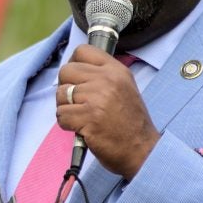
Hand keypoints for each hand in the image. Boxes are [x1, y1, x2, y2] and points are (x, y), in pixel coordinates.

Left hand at [57, 44, 159, 179]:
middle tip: (78, 103)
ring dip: (65, 108)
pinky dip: (66, 124)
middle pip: (66, 71)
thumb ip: (101, 76)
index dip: (73, 64)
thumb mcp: (123, 88)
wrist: (142, 151)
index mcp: (116, 70)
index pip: (82, 51)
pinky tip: (81, 128)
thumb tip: (72, 68)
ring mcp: (97, 98)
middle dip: (66, 88)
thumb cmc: (129, 123)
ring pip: (60, 94)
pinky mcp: (88, 117)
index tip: (76, 78)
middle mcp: (107, 80)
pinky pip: (61, 114)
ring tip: (81, 117)